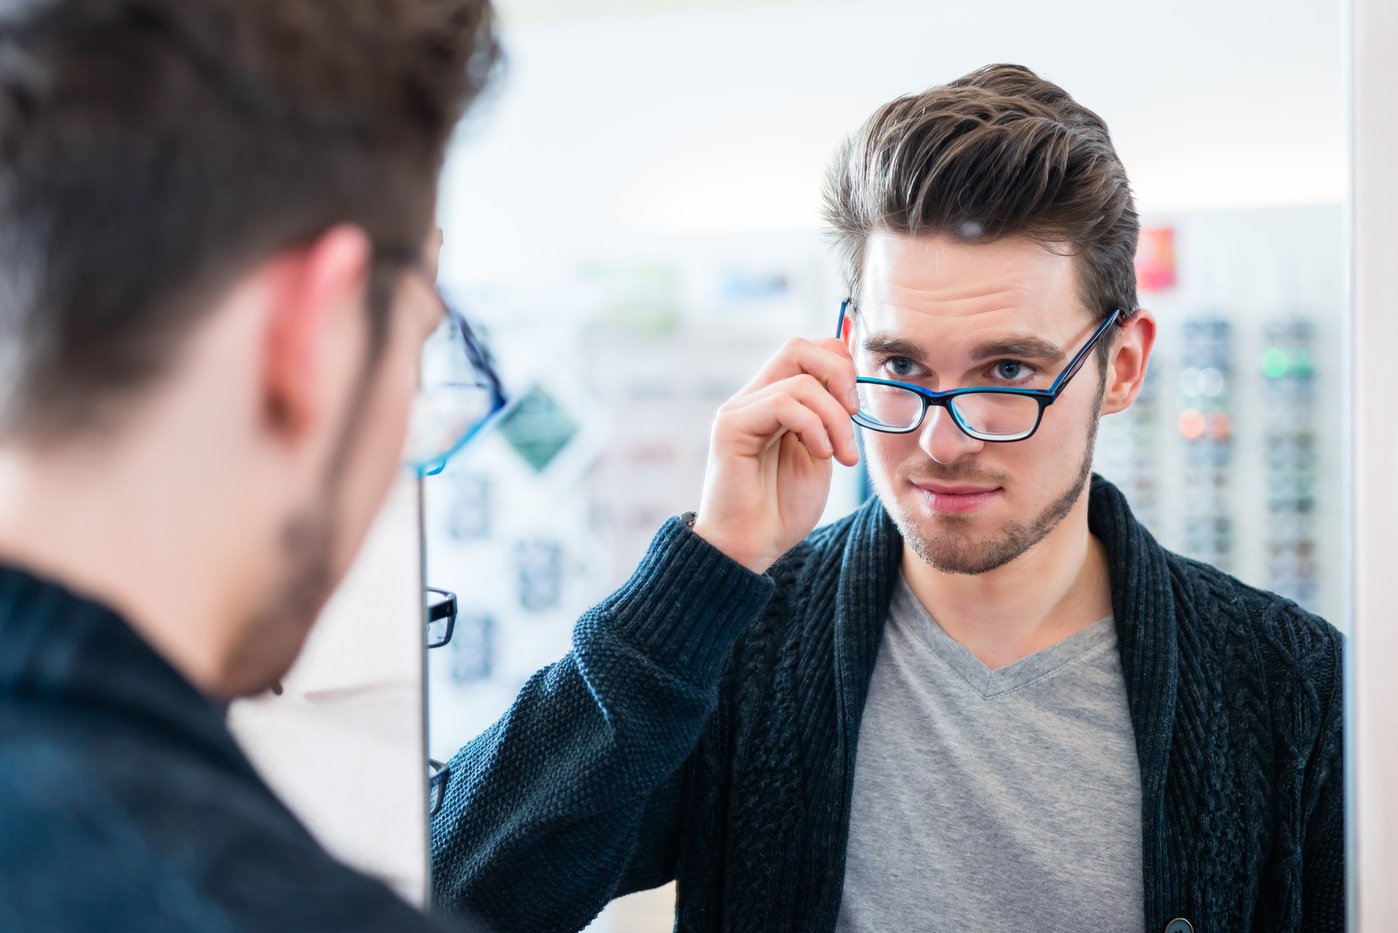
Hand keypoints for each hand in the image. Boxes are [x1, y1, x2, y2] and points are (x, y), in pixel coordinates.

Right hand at [691, 337, 860, 573]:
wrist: (750, 548)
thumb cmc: (782, 508)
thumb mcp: (821, 453)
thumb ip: (830, 418)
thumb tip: (855, 385)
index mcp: (774, 401)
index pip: (808, 351)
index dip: (841, 364)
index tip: (859, 407)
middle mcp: (753, 398)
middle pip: (800, 348)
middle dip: (841, 375)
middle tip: (856, 414)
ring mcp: (739, 410)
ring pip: (800, 380)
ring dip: (835, 417)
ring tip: (841, 455)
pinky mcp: (730, 428)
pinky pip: (784, 404)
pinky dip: (814, 426)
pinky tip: (821, 455)